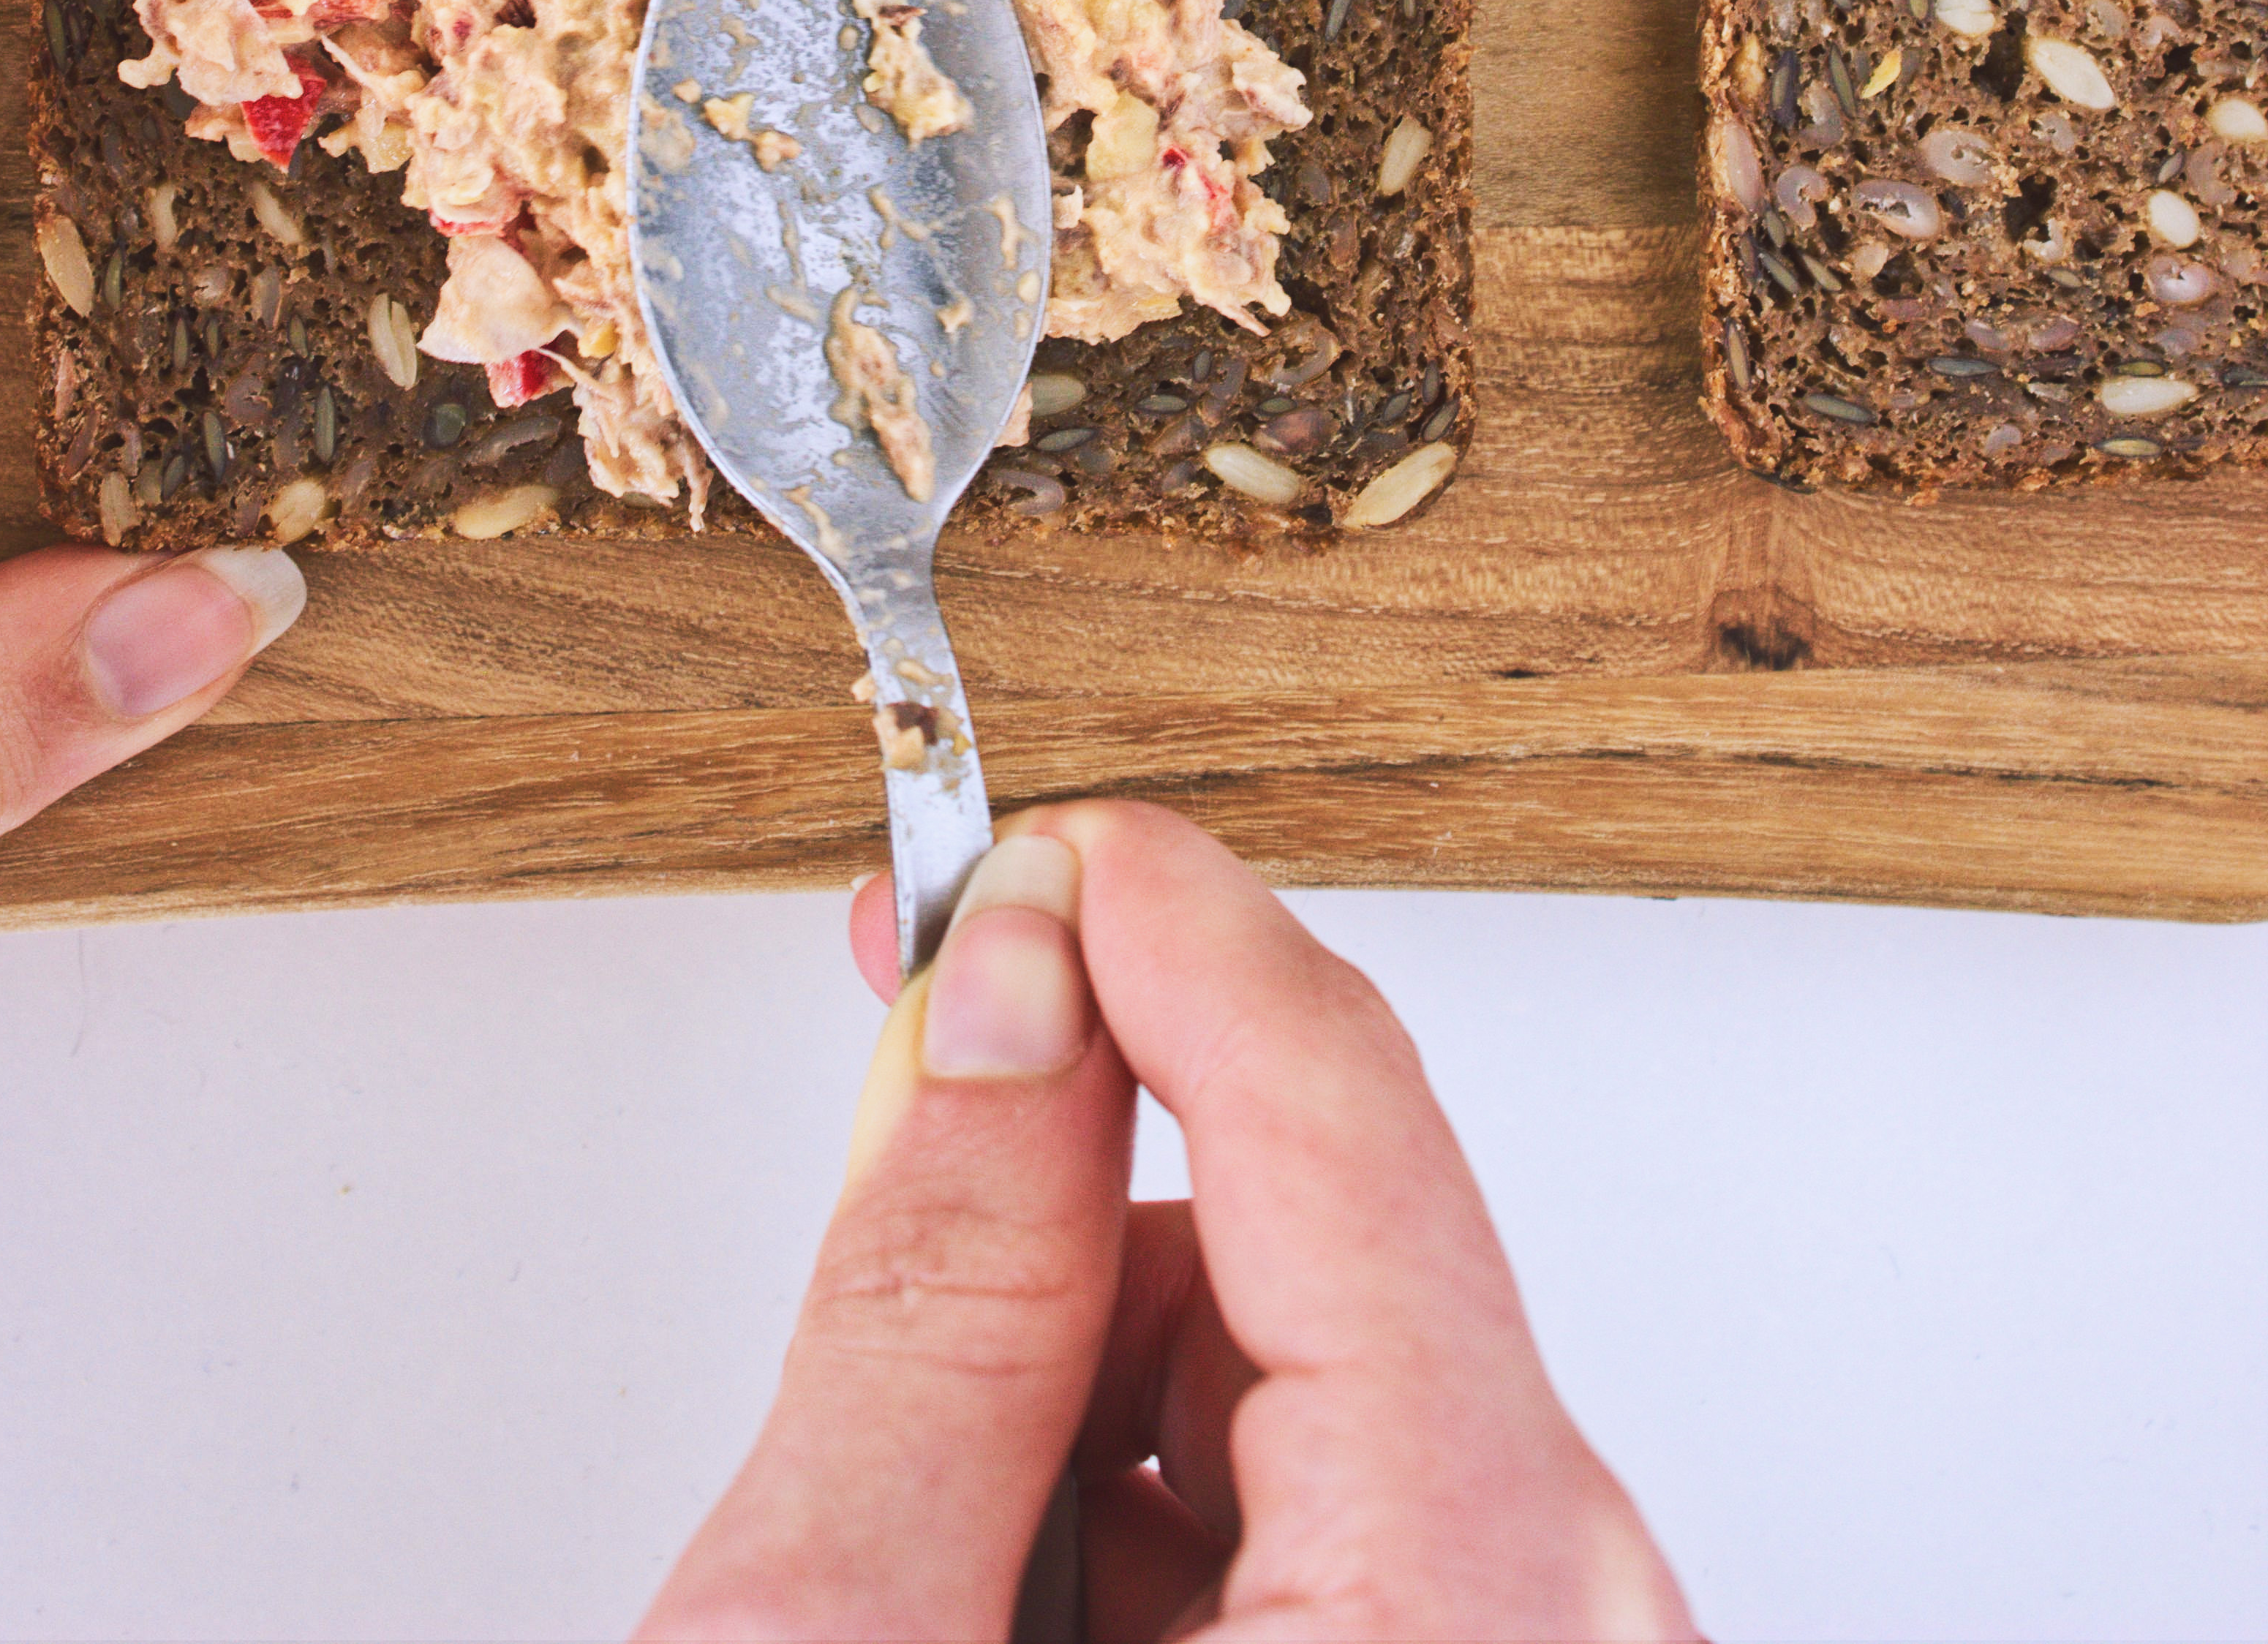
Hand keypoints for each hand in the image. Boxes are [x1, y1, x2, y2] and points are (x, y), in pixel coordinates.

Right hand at [642, 802, 1696, 1643]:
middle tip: (903, 1084)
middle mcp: (1556, 1633)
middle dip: (1067, 1186)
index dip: (1156, 926)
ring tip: (912, 1548)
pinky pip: (1298, 1499)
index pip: (1343, 1122)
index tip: (1024, 832)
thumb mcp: (839, 1638)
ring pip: (1283, 1369)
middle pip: (1310, 1248)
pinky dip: (1120, 1500)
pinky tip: (994, 1598)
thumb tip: (1000, 997)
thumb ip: (933, 1298)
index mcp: (1470, 1609)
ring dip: (1073, 1380)